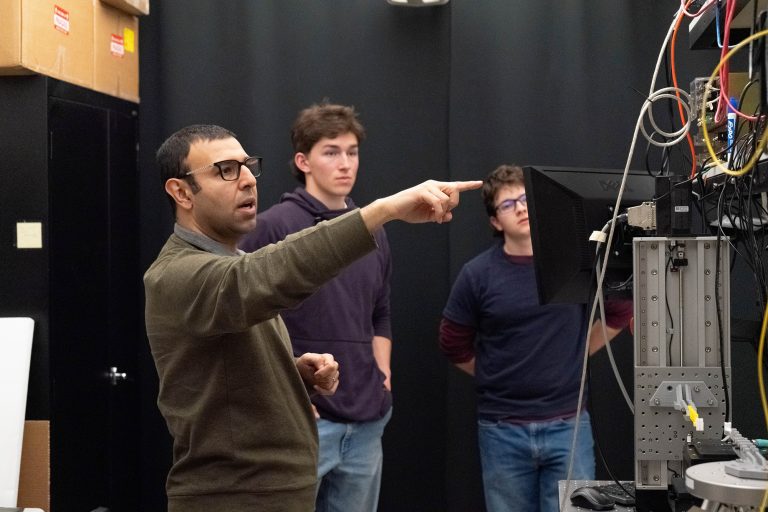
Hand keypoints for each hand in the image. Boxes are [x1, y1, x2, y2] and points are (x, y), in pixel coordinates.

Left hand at [296, 352, 339, 394]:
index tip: (315, 375)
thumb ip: (316, 359)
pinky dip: (322, 391)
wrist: (301, 371)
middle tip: (314, 377)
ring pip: (330, 384)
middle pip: (332, 377)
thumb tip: (323, 366)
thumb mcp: (306, 358)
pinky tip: (315, 387)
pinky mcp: (333, 384)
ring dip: (320, 384)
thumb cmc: (304, 363)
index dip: (322, 373)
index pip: (331, 367)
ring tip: (313, 380)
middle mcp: (333, 366)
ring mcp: (334, 375)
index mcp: (328, 358)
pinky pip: (331, 391)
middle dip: (321, 379)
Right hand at [361, 180, 482, 229]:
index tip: (479, 183)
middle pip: (455, 191)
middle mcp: (434, 185)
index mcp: (436, 189)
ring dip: (443, 212)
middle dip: (453, 204)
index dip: (467, 185)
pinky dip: (439, 212)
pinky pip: (438, 201)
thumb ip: (440, 215)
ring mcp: (428, 187)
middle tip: (442, 215)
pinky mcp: (422, 191)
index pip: (455, 186)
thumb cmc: (410, 211)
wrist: (393, 209)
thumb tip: (450, 215)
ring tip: (436, 218)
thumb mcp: (429, 216)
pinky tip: (435, 218)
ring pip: (447, 199)